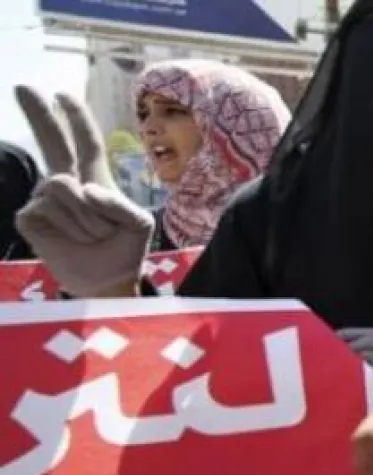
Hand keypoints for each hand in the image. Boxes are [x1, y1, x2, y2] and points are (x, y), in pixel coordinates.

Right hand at [12, 86, 153, 297]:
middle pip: (52, 141)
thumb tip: (85, 190)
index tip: (61, 94)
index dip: (75, 118)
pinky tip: (73, 240)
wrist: (109, 280)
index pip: (85, 142)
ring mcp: (44, 199)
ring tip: (94, 236)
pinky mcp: (30, 217)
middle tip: (22, 85)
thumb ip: (120, 204)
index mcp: (94, 178)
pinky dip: (71, 228)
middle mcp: (66, 183)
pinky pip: (49, 209)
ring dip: (87, 217)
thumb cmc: (123, 249)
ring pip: (62, 187)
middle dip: (38, 113)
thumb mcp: (138, 224)